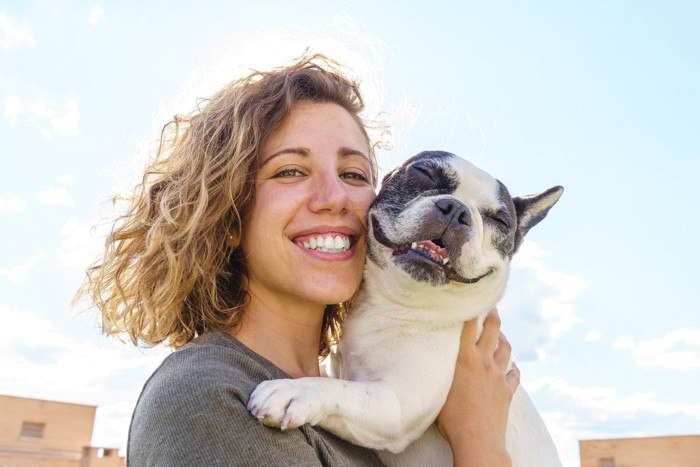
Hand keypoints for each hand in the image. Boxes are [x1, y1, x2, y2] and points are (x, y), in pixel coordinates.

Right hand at [436, 309, 519, 466]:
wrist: (478, 440)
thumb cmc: (451, 417)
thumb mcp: (440, 387)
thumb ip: (441, 369)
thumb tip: (433, 359)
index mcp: (466, 357)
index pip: (469, 324)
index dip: (472, 307)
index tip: (472, 295)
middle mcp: (485, 362)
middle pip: (494, 330)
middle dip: (494, 315)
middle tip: (492, 306)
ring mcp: (499, 376)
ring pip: (506, 349)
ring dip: (503, 339)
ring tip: (500, 334)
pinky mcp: (507, 391)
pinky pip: (514, 375)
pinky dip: (513, 368)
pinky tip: (512, 367)